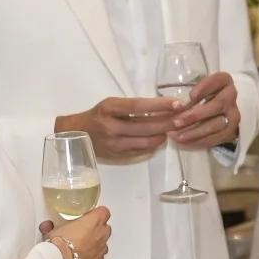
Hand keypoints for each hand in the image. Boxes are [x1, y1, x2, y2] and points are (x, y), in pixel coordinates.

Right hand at [40, 207, 110, 258]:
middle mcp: (101, 234)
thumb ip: (54, 225)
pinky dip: (92, 257)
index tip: (89, 216)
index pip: (103, 212)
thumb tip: (48, 226)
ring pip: (102, 243)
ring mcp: (102, 248)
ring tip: (81, 246)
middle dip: (96, 229)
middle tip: (82, 231)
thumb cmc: (60, 243)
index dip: (96, 214)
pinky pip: (98, 257)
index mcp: (95, 220)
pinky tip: (81, 258)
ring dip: (95, 243)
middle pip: (105, 227)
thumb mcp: (55, 228)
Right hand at [55, 98, 177, 162]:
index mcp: (109, 108)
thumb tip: (162, 106)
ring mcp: (114, 143)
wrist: (75, 134)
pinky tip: (160, 139)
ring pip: (146, 141)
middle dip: (168, 122)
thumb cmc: (97, 115)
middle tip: (184, 118)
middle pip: (146, 126)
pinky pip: (141, 151)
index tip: (178, 103)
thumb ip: (132, 107)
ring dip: (163, 135)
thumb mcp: (110, 105)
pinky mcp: (117, 155)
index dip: (160, 105)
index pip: (139, 106)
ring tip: (173, 129)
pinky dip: (154, 145)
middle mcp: (111, 126)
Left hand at [172, 71, 239, 148]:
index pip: (218, 80)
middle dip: (195, 115)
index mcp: (224, 81)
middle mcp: (231, 96)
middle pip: (217, 105)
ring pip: (216, 124)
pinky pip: (216, 138)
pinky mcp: (231, 131)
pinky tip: (185, 142)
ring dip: (195, 131)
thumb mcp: (195, 89)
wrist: (216, 113)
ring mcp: (234, 114)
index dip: (205, 87)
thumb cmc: (200, 96)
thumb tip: (177, 107)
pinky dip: (199, 141)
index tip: (190, 96)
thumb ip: (188, 95)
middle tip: (176, 122)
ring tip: (177, 136)